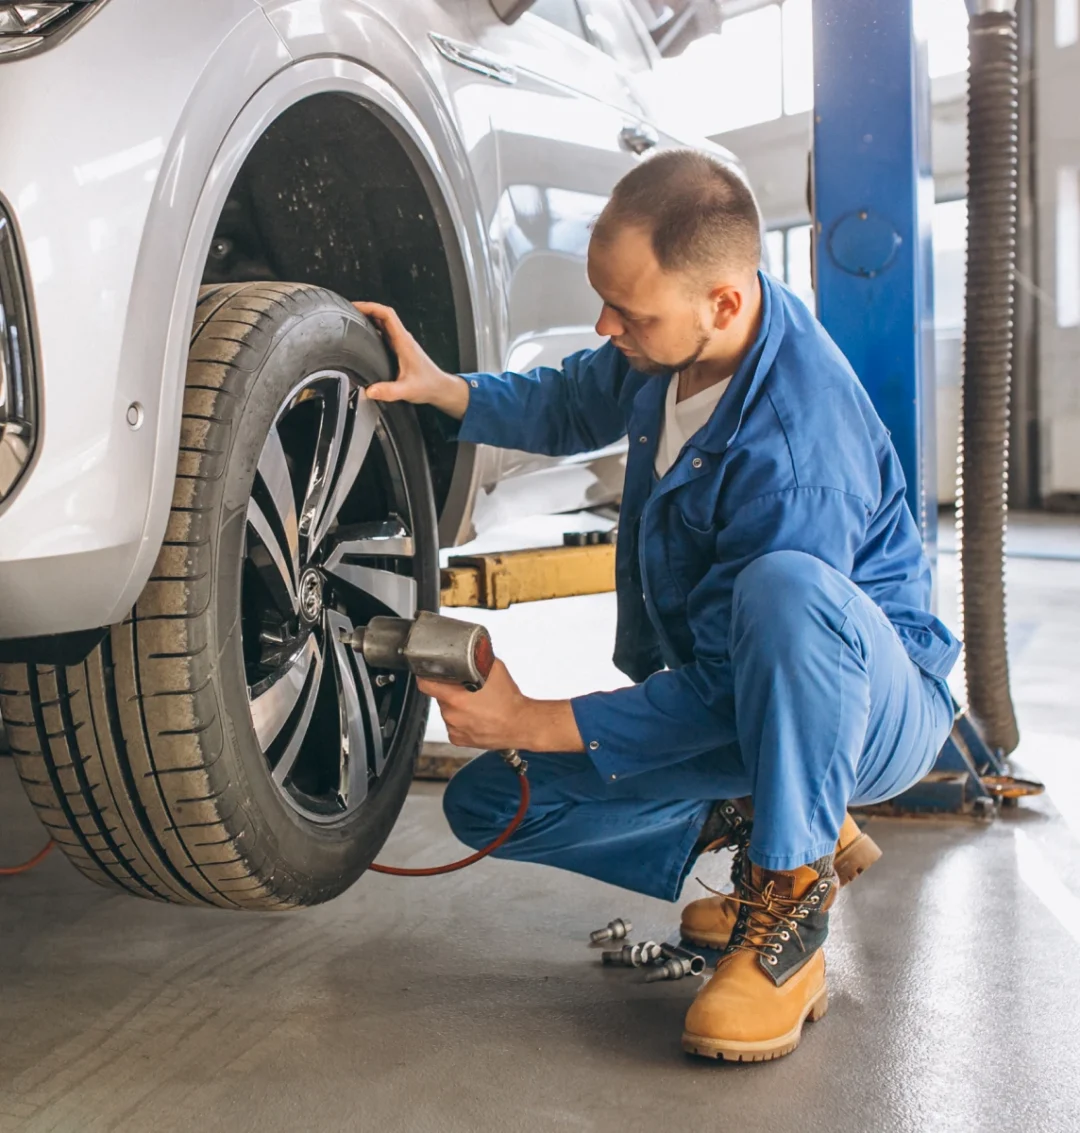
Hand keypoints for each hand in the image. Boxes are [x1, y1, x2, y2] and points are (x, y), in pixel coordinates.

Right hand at [352, 301, 469, 418]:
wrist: (439, 388)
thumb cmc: (428, 385)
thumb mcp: (407, 390)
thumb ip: (388, 391)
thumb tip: (369, 391)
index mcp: (404, 342)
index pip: (387, 315)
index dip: (371, 307)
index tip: (355, 307)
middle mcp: (402, 339)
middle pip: (383, 315)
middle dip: (365, 309)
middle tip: (347, 311)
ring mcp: (401, 343)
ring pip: (383, 323)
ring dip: (368, 318)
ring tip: (351, 319)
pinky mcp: (399, 349)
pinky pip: (384, 333)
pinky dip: (372, 329)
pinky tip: (362, 336)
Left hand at [417, 659, 528, 750]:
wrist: (521, 724)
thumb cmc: (510, 701)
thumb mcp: (494, 670)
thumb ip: (478, 660)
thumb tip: (472, 651)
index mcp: (455, 698)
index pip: (426, 685)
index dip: (426, 676)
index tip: (427, 674)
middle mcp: (452, 715)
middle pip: (441, 697)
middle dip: (451, 691)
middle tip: (468, 689)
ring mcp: (455, 728)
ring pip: (448, 711)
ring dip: (457, 706)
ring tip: (476, 705)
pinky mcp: (459, 739)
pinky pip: (454, 726)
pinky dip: (462, 721)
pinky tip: (476, 717)